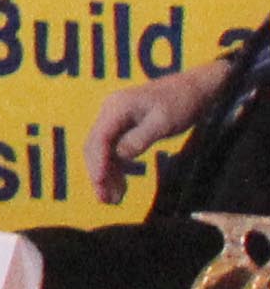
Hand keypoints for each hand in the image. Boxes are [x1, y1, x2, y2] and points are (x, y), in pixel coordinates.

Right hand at [85, 55, 235, 200]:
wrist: (194, 87)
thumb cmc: (181, 103)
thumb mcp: (164, 122)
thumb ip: (140, 139)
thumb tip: (121, 156)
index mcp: (116, 108)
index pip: (98, 139)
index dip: (97, 164)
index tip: (100, 186)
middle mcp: (110, 111)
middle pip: (94, 146)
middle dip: (98, 174)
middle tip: (106, 201)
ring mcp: (115, 118)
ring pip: (101, 150)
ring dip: (105, 173)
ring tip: (113, 199)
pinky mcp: (123, 125)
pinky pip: (112, 148)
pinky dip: (115, 166)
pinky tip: (121, 184)